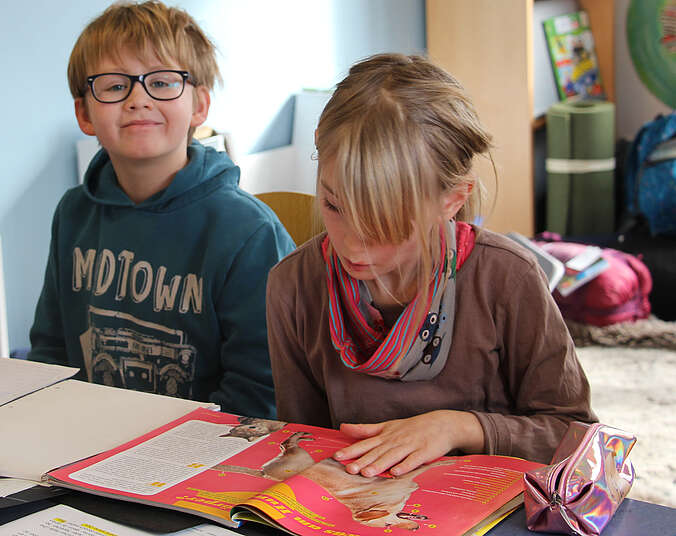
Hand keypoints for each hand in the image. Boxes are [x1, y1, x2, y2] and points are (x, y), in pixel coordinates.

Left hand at [333, 410, 483, 476]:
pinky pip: (413, 461)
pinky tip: (396, 473)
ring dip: (379, 464)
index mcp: (386, 434)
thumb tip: (342, 427)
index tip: (337, 456)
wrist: (442, 424)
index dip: (351, 450)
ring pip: (392, 456)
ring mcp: (410, 446)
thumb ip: (366, 429)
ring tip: (367, 473)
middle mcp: (395, 440)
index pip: (366, 443)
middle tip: (349, 469)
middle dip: (362, 460)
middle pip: (377, 452)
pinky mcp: (424, 453)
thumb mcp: (388, 426)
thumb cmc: (412, 427)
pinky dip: (404, 466)